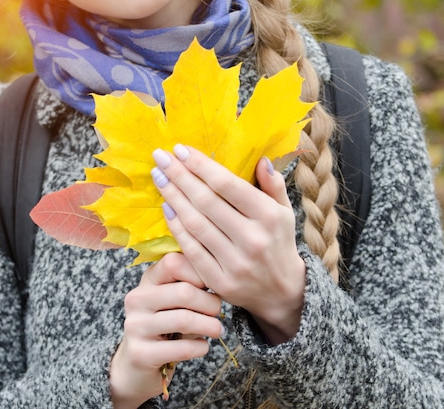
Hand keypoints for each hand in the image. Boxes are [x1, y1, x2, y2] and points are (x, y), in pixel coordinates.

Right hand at [110, 253, 222, 407]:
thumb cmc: (166, 324)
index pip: (174, 262)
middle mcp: (136, 299)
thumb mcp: (174, 299)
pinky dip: (200, 347)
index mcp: (147, 279)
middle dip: (210, 303)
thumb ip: (190, 284)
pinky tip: (202, 346)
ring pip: (184, 320)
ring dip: (209, 326)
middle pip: (184, 291)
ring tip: (217, 329)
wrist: (138, 362)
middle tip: (218, 312)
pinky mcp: (140, 353)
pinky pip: (182, 348)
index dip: (199, 273)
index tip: (208, 286)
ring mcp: (135, 326)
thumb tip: (217, 277)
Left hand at [150, 144, 305, 343]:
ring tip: (158, 177)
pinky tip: (166, 207)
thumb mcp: (284, 212)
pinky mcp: (219, 281)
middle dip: (180, 176)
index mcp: (269, 217)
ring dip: (173, 197)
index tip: (180, 149)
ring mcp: (235, 262)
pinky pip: (191, 249)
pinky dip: (176, 227)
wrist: (281, 292)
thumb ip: (273, 185)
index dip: (201, 166)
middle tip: (160, 157)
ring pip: (195, 224)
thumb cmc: (278, 242)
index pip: (228, 185)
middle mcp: (252, 239)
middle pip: (206, 202)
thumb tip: (261, 159)